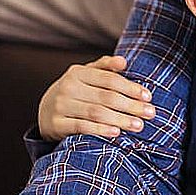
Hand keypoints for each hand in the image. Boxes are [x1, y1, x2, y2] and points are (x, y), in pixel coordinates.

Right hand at [37, 55, 154, 139]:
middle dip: (131, 106)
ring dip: (120, 119)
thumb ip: (105, 67)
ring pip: (95, 113)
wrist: (45, 111)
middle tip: (150, 113)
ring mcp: (60, 106)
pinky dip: (100, 130)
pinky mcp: (56, 124)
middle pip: (106, 97)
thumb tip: (124, 61)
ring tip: (139, 125)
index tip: (148, 97)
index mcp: (78, 72)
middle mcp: (68, 87)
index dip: (130, 88)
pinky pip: (81, 127)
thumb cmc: (76, 92)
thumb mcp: (86, 75)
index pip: (110, 79)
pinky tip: (116, 133)